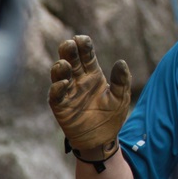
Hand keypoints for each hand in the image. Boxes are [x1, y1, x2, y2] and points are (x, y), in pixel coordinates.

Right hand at [48, 35, 130, 160]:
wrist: (102, 140)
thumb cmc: (111, 117)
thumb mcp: (121, 98)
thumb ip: (121, 81)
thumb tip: (121, 62)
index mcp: (93, 75)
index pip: (86, 55)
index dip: (83, 46)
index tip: (81, 38)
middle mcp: (78, 80)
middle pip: (71, 60)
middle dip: (68, 51)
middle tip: (69, 44)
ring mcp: (68, 92)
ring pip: (59, 75)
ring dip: (60, 67)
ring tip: (64, 64)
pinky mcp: (60, 106)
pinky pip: (55, 95)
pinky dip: (57, 88)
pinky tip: (63, 83)